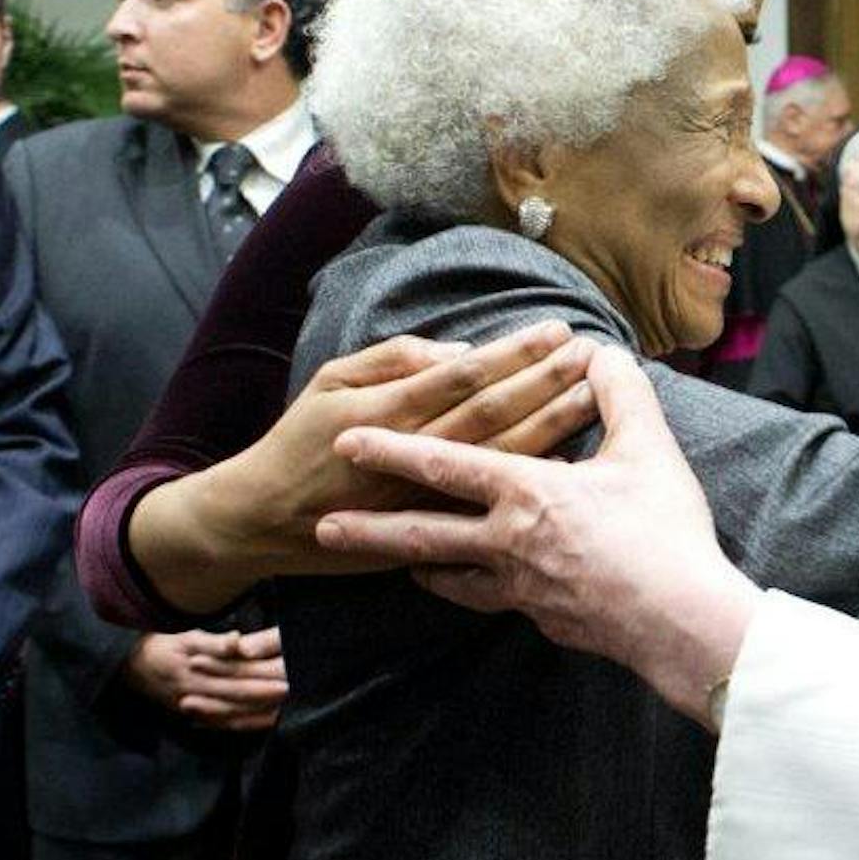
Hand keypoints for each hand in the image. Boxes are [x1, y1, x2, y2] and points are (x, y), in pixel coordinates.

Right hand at [120, 627, 287, 731]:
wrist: (127, 666)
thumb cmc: (161, 645)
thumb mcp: (184, 638)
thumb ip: (212, 643)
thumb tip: (235, 640)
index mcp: (201, 671)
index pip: (242, 676)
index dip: (266, 678)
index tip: (290, 675)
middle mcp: (201, 693)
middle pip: (243, 696)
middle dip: (270, 695)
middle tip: (297, 692)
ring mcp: (198, 706)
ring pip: (235, 712)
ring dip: (262, 711)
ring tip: (288, 707)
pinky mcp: (194, 714)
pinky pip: (222, 723)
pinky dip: (244, 723)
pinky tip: (265, 722)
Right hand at [134, 321, 601, 614]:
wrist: (266, 520)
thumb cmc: (303, 439)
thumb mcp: (333, 381)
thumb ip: (397, 358)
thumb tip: (463, 351)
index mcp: (385, 412)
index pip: (464, 376)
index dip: (514, 354)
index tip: (557, 330)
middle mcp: (409, 455)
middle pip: (493, 413)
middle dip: (545, 382)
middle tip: (592, 354)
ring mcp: (423, 497)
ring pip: (500, 457)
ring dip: (550, 424)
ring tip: (592, 395)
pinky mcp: (432, 529)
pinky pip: (491, 501)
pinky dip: (531, 477)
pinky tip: (571, 457)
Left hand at [316, 346, 757, 728]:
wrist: (679, 620)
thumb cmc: (663, 530)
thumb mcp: (648, 448)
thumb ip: (620, 394)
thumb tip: (602, 354)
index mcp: (527, 491)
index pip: (447, 464)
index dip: (395, 450)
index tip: (347, 443)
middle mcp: (508, 541)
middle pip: (423, 533)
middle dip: (369, 530)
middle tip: (321, 529)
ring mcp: (520, 587)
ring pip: (448, 575)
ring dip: (411, 565)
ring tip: (389, 564)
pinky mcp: (541, 617)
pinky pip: (489, 600)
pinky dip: (466, 591)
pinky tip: (462, 588)